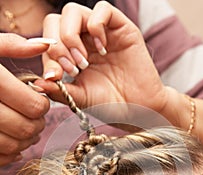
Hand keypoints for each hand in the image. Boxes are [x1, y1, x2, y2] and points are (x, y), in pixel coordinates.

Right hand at [0, 34, 49, 165]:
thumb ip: (13, 45)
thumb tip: (47, 45)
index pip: (34, 106)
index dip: (43, 105)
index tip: (40, 100)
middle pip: (26, 128)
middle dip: (37, 124)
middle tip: (36, 117)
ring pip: (14, 146)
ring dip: (27, 140)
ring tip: (26, 128)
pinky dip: (11, 153)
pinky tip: (10, 140)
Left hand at [37, 1, 167, 121]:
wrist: (139, 109)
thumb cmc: (111, 105)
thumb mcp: (80, 99)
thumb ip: (59, 90)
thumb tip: (36, 83)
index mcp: (71, 55)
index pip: (48, 40)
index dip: (46, 55)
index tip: (55, 77)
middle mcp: (83, 41)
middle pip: (55, 21)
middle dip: (56, 45)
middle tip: (71, 69)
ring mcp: (101, 33)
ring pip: (73, 11)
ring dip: (71, 36)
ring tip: (83, 61)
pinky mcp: (121, 28)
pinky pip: (103, 9)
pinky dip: (96, 26)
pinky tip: (102, 49)